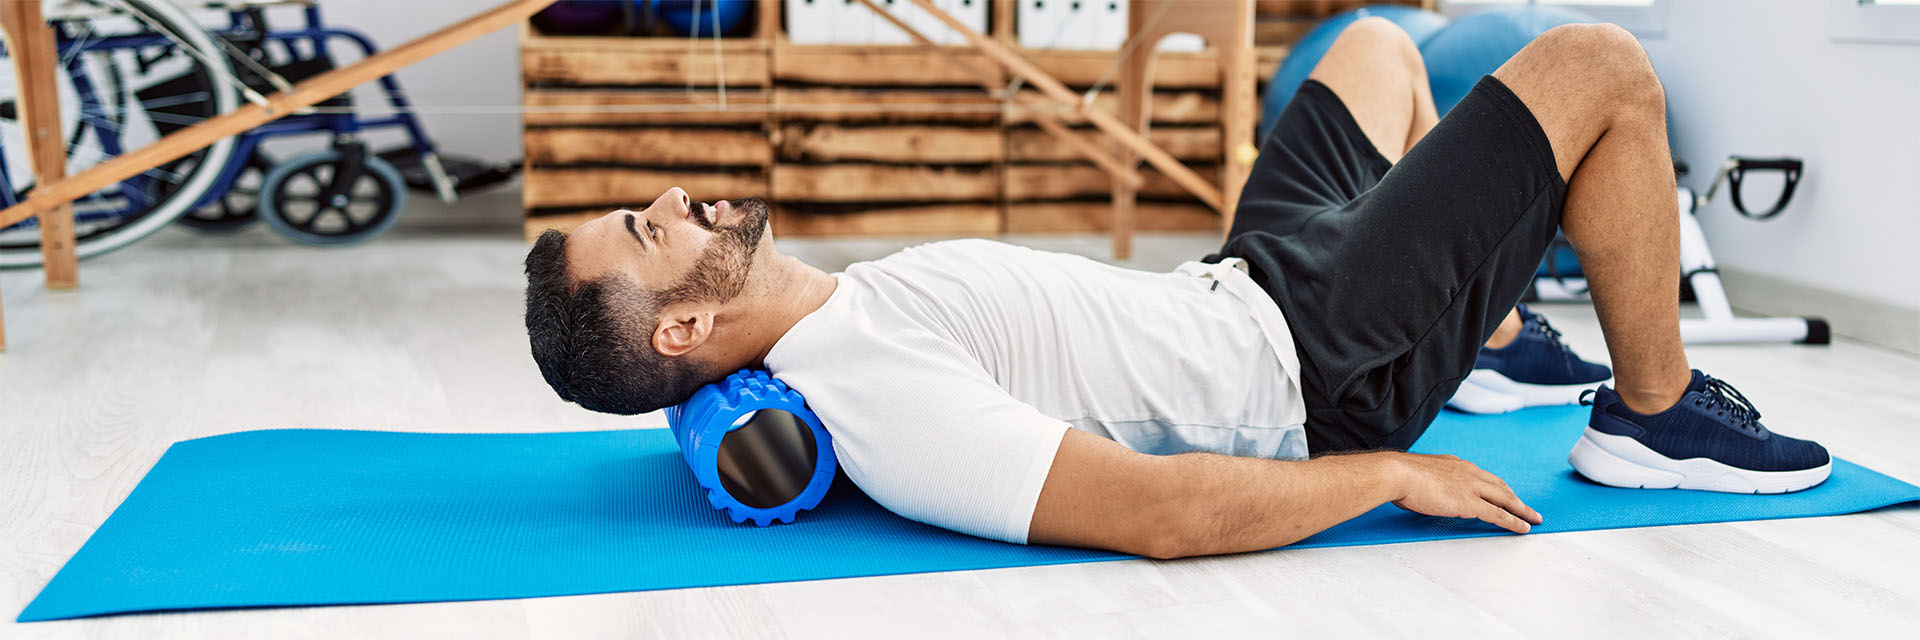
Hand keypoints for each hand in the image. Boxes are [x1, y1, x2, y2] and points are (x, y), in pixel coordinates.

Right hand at [1384, 452, 1542, 533]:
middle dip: (1515, 497)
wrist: (1397, 474)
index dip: (1496, 486)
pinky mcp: (1471, 503)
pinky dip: (1514, 521)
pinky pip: (1499, 514)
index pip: (1483, 476)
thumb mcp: (1417, 474)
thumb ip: (1426, 482)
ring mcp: (1472, 487)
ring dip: (1522, 509)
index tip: (1503, 492)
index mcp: (1455, 464)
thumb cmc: (1399, 475)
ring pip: (1506, 499)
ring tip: (1533, 518)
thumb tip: (1421, 490)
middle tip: (1525, 507)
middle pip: (1500, 486)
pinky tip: (1523, 528)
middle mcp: (1468, 472)